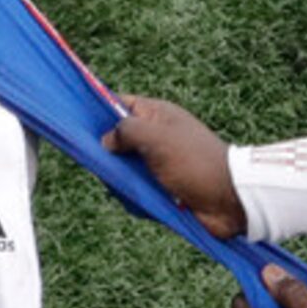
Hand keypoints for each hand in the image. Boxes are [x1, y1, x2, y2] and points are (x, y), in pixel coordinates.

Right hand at [103, 95, 242, 237]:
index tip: (78, 123)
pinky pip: (136, 192)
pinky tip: (144, 203)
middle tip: (108, 166)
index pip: (119, 104)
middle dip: (109, 157)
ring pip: (122, 171)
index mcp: (156, 116)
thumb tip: (105, 141)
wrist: (228, 200)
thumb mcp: (156, 137)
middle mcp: (155, 137)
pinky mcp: (160, 189)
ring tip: (133, 188)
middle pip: (116, 142)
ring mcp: (157, 164)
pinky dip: (136, 199)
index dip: (98, 111)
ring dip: (123, 182)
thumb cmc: (194, 161)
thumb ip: (125, 131)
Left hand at [230, 264, 306, 307]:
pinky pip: (286, 306)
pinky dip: (298, 298)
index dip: (257, 284)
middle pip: (255, 300)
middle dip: (276, 288)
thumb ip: (291, 293)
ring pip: (273, 300)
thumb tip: (267, 272)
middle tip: (300, 286)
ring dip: (290, 291)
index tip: (277, 271)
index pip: (241, 303)